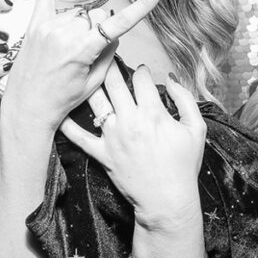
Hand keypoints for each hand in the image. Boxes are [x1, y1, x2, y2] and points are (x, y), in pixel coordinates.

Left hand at [0, 0, 164, 132]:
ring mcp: (47, 27)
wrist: (26, 109)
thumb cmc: (61, 101)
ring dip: (82, 25)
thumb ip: (108, 52)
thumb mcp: (94, 82)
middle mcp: (63, 33)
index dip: (141, 7)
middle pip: (98, 17)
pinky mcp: (34, 25)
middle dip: (100, 31)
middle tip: (88, 55)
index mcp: (81, 50)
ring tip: (68, 51)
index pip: (119, 23)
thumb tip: (113, 31)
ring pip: (80, 13)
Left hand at [61, 62, 206, 231]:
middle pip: (114, 82)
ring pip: (96, 102)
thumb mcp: (196, 129)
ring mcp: (113, 137)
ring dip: (90, 84)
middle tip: (106, 58)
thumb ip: (185, 99)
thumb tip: (172, 78)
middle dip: (110, 65)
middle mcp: (130, 121)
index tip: (141, 70)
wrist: (167, 200)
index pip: (141, 78)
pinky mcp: (102, 154)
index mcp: (153, 113)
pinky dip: (67, 124)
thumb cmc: (184, 166)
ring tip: (86, 73)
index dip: (142, 69)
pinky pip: (79, 137)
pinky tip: (61, 109)